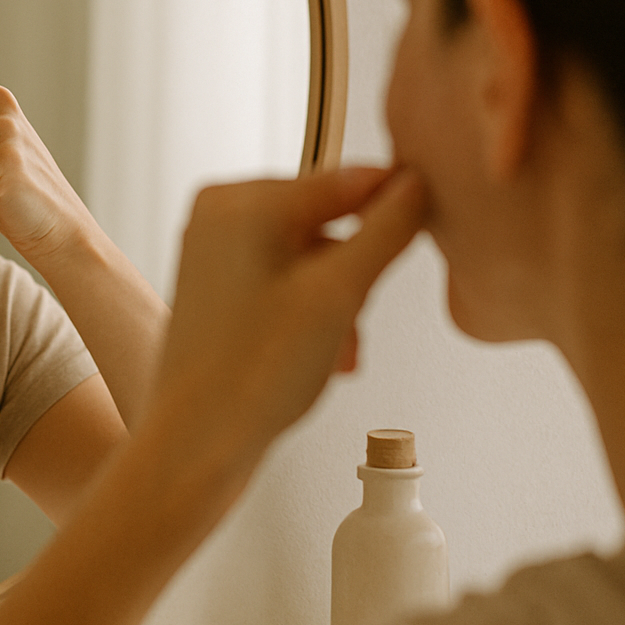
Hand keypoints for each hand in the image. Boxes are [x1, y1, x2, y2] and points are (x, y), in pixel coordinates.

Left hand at [149, 167, 426, 493]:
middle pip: (328, 224)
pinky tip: (318, 356)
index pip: (344, 181)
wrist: (196, 442)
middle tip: (350, 321)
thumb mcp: (339, 293)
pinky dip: (312, 316)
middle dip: (352, 277)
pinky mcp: (218, 289)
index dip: (392, 209)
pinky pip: (286, 284)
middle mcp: (219, 214)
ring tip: (333, 350)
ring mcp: (214, 252)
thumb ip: (385, 230)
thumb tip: (417, 185)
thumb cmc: (253, 374)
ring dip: (337, 304)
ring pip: (312, 261)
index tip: (428, 230)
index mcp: (239, 199)